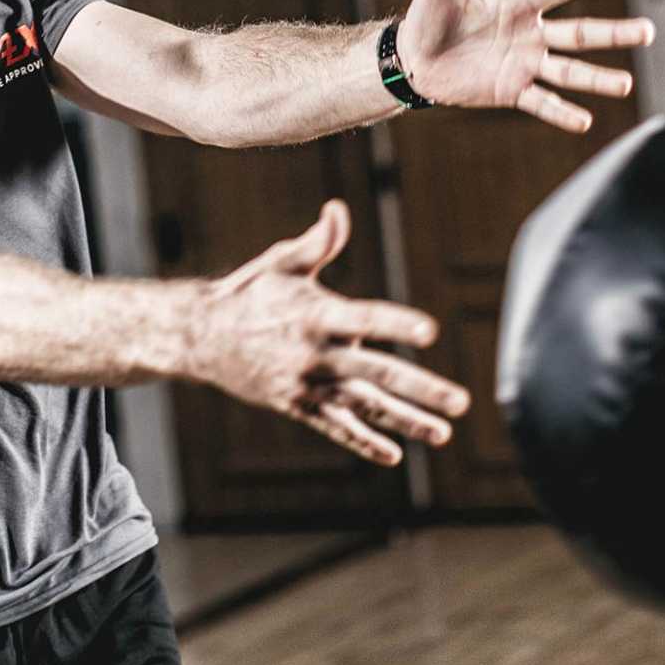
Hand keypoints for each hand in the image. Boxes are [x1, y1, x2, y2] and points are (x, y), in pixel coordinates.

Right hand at [188, 200, 470, 465]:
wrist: (202, 338)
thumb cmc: (250, 293)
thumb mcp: (281, 264)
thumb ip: (318, 243)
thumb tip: (337, 209)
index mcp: (317, 315)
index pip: (365, 319)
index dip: (396, 324)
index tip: (430, 330)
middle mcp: (316, 354)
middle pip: (377, 374)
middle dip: (421, 388)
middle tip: (462, 401)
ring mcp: (308, 384)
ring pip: (365, 407)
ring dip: (405, 422)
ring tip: (443, 434)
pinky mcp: (298, 405)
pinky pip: (335, 428)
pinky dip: (363, 442)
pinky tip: (394, 455)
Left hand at [395, 0, 653, 132]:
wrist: (413, 58)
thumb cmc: (429, 15)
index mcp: (520, 4)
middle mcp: (531, 34)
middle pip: (581, 34)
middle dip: (614, 34)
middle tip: (648, 32)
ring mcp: (525, 64)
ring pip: (569, 72)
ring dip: (597, 80)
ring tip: (626, 85)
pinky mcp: (511, 91)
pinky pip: (541, 103)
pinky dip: (562, 113)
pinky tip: (585, 122)